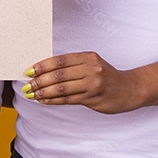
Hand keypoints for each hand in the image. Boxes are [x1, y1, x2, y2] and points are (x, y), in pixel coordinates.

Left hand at [21, 52, 139, 113]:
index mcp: (88, 57)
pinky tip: (44, 100)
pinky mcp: (93, 98)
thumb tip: (45, 71)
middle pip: (59, 75)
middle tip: (27, 85)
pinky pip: (68, 100)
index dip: (43, 66)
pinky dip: (53, 100)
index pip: (60, 60)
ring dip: (44, 92)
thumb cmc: (106, 76)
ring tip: (32, 94)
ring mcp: (93, 84)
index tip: (29, 71)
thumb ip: (73, 66)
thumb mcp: (92, 64)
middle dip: (40, 81)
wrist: (129, 89)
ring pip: (62, 88)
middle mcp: (91, 69)